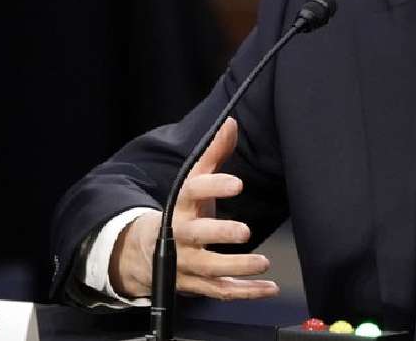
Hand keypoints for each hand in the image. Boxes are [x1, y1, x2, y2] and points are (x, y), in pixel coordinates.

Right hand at [109, 118, 278, 299]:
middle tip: (245, 231)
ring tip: (262, 262)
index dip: (214, 187)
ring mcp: (186, 263)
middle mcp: (180, 235)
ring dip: (236, 267)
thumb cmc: (183, 211)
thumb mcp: (194, 182)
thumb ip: (213, 154)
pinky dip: (246, 292)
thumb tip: (232, 122)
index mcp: (180, 204)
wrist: (145, 251)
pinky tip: (269, 287)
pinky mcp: (196, 285)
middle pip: (195, 235)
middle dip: (219, 233)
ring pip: (208, 269)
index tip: (237, 183)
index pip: (193, 191)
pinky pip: (220, 291)